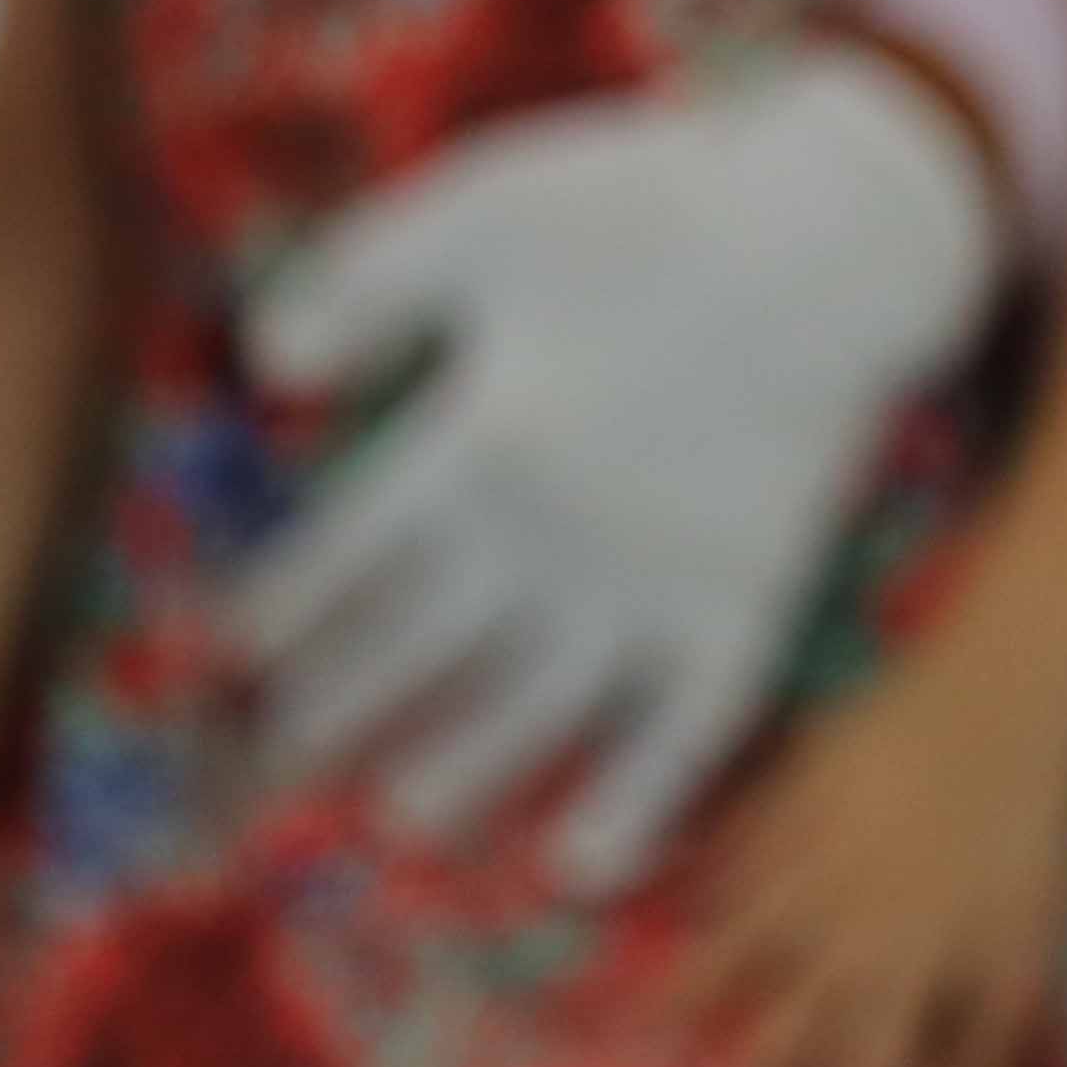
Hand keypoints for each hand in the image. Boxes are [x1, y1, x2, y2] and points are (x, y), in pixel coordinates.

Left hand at [221, 48, 1005, 887]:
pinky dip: (633, 805)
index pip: (346, 556)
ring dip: (454, 772)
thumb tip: (261, 370)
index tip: (232, 650)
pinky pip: (682, 737)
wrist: (834, 236)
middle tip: (283, 754)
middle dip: (338, 706)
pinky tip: (579, 862)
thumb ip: (359, 278)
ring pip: (529, 711)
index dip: (280, 609)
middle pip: (417, 648)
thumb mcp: (481, 204)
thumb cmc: (646, 208)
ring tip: (400, 813)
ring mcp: (653, 586)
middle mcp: (553, 537)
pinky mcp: (743, 608)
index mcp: (479, 439)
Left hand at [676, 636, 1066, 1066]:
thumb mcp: (800, 773)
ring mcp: (934, 956)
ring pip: (877, 1053)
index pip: (718, 965)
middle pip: (789, 1030)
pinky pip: (984, 1047)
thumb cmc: (892, 726)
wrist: (1002, 704)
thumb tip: (697, 895)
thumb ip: (753, 842)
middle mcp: (857, 936)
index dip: (674, 1010)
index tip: (637, 1048)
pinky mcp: (1005, 961)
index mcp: (800, 887)